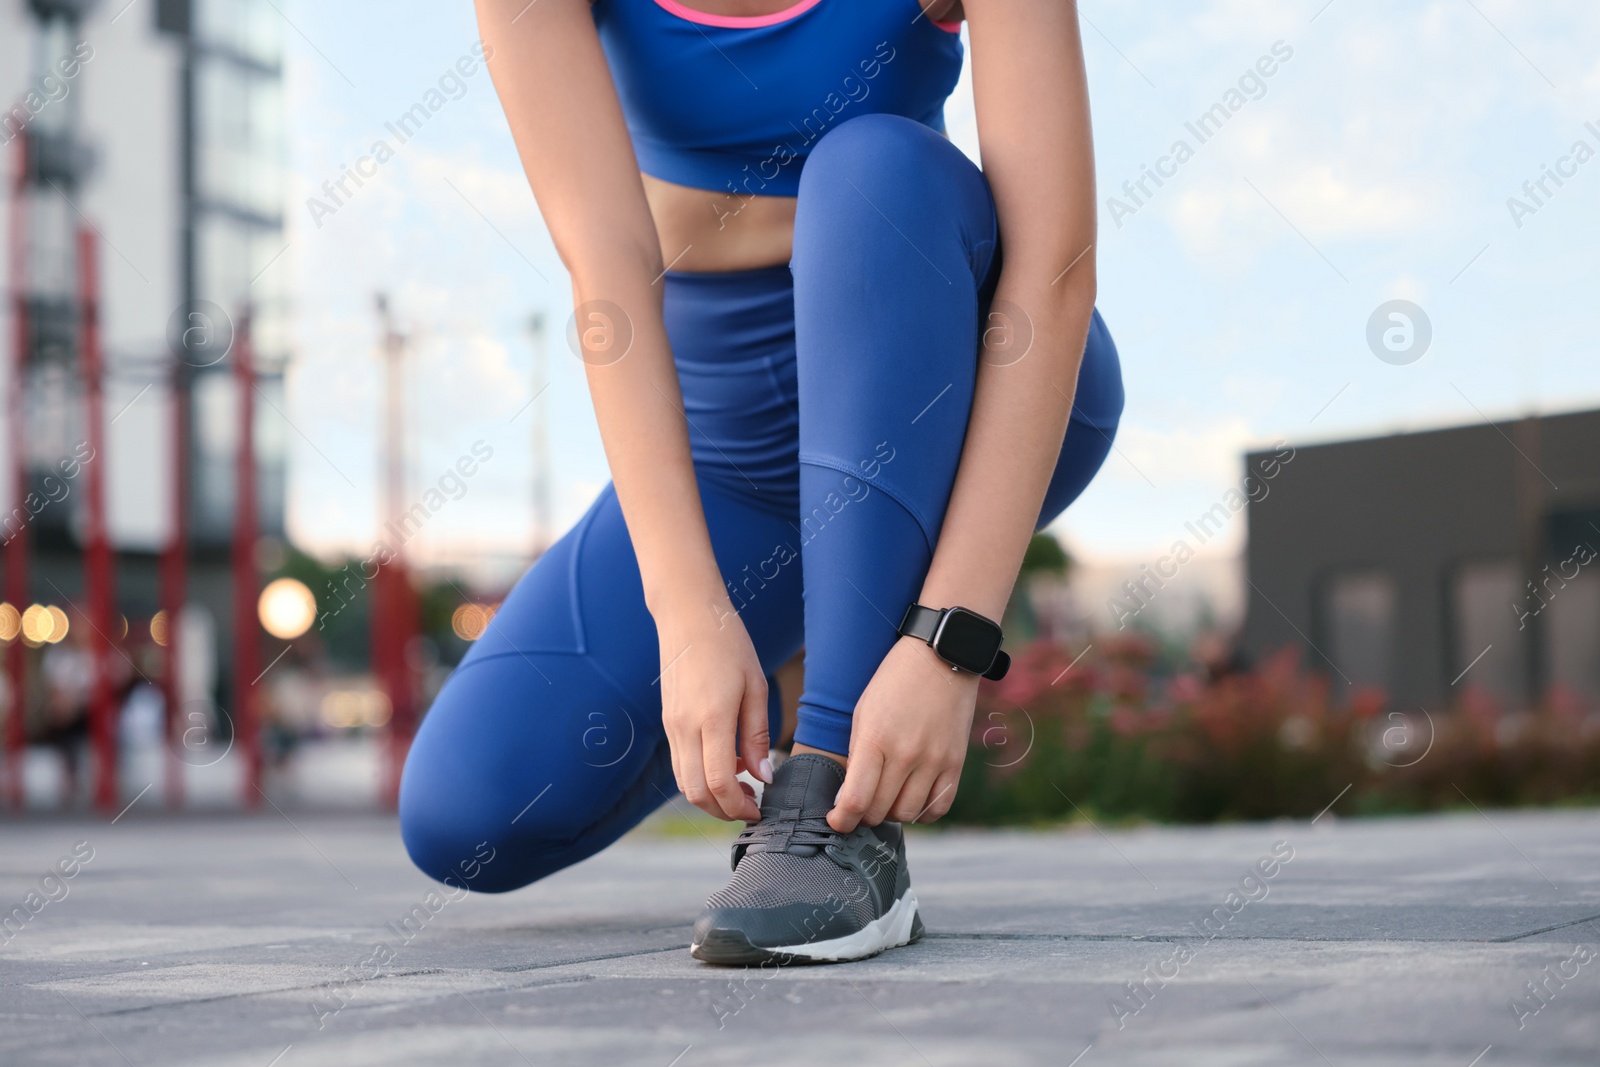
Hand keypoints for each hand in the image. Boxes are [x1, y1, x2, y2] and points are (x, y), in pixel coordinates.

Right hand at [657, 604, 770, 822]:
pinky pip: (680, 763)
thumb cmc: (729, 644)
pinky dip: (699, 776)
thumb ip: (756, 736)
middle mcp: (684, 727)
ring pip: (683, 783)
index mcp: (711, 718)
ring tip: (741, 787)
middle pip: (695, 792)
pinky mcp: (667, 721)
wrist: (688, 615)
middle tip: (751, 806)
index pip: (718, 783)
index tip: (759, 809)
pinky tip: (725, 763)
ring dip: (710, 796)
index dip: (738, 806)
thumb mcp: (755, 687)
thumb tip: (763, 776)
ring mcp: (671, 725)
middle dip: (723, 810)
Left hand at [829, 635, 977, 830]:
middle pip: (880, 811)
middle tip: (860, 804)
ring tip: (887, 797)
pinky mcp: (956, 762)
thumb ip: (857, 756)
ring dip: (892, 813)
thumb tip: (849, 797)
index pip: (856, 800)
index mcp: (876, 739)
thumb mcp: (863, 712)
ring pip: (907, 813)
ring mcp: (934, 760)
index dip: (842, 820)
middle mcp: (906, 754)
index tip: (836, 821)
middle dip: (864, 815)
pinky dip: (923, 812)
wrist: (940, 657)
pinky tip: (913, 799)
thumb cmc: (893, 682)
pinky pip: (939, 807)